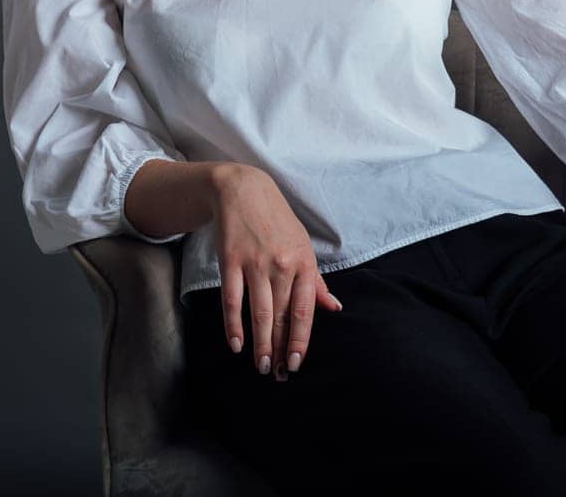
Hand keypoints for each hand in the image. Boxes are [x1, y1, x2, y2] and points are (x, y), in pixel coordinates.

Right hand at [209, 164, 343, 381]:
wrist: (244, 190)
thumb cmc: (278, 222)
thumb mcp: (303, 246)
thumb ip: (317, 282)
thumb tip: (335, 309)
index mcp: (304, 263)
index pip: (305, 310)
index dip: (300, 340)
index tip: (297, 364)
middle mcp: (282, 265)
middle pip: (281, 316)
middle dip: (279, 349)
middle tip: (277, 376)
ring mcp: (255, 263)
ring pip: (259, 313)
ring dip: (260, 343)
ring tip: (260, 366)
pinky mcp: (230, 261)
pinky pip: (232, 300)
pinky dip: (233, 325)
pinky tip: (236, 344)